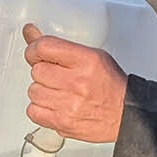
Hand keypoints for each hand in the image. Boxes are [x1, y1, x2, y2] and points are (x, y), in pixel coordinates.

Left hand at [22, 24, 126, 143]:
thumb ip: (60, 46)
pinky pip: (33, 111)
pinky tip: (53, 104)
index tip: (36, 53)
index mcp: (86, 61)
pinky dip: (40, 108)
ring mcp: (69, 105)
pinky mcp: (63, 123)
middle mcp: (77, 82)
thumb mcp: (92, 56)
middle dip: (43, 72)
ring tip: (58, 91)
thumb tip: (30, 33)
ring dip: (42, 90)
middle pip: (37, 70)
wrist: (125, 115)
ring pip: (33, 91)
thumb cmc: (111, 85)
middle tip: (56, 75)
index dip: (34, 49)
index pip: (44, 47)